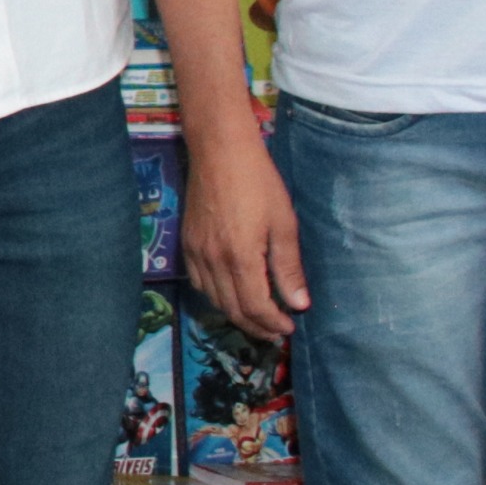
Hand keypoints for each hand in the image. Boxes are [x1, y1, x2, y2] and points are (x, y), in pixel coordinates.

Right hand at [182, 127, 308, 342]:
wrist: (219, 152)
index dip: (272, 323)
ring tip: (257, 318)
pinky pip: (198, 282)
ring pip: (213, 299)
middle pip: (232, 309)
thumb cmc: (258, 182)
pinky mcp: (186, 244)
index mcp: (240, 257)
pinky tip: (231, 293)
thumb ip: (288, 267)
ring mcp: (196, 253)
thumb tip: (299, 303)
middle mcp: (213, 261)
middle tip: (275, 332)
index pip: (255, 306)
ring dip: (236, 314)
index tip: (289, 327)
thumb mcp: (284, 223)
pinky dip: (216, 297)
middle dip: (256, 326)